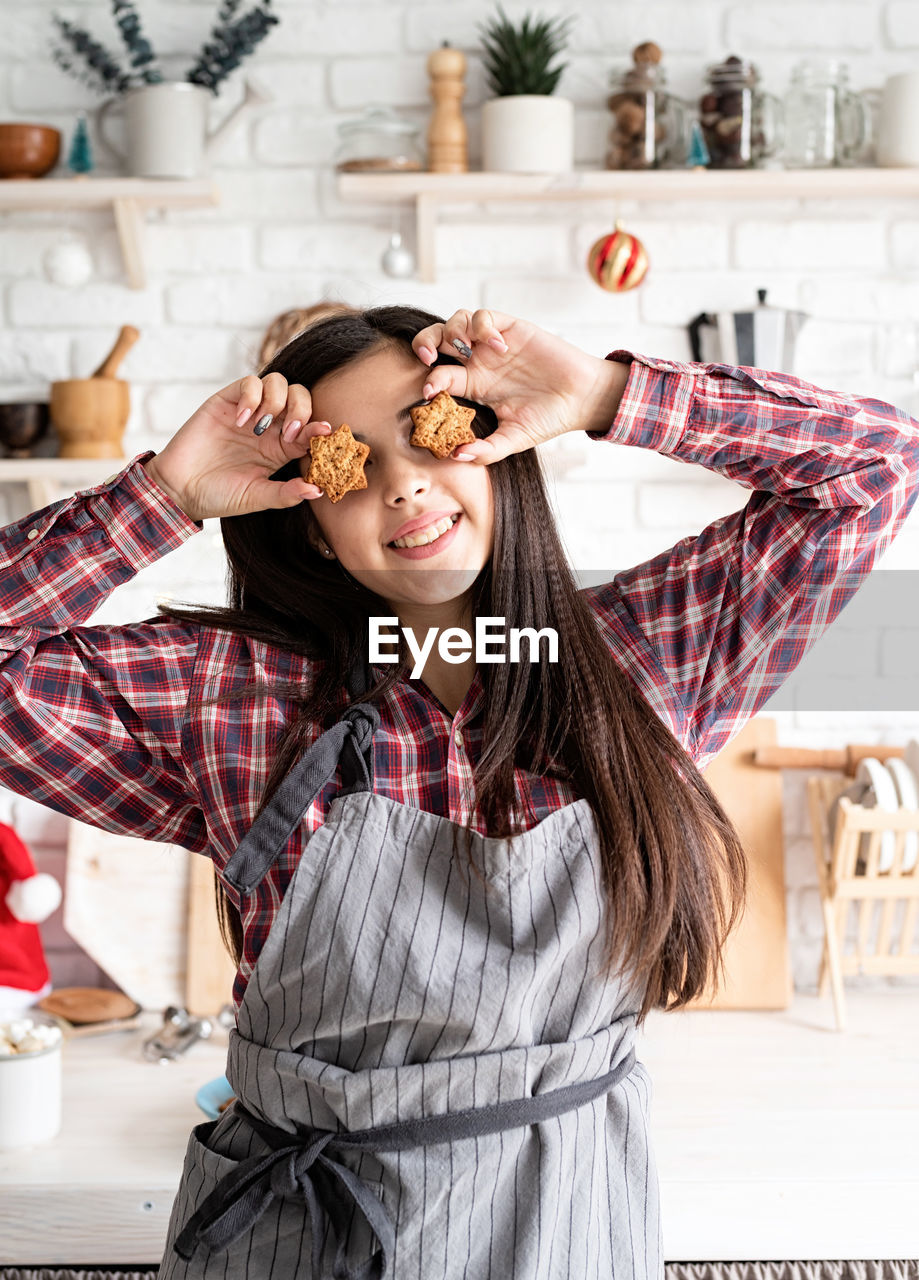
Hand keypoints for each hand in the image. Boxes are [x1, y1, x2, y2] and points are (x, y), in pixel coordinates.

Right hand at [143, 374, 331, 521]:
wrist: (181, 490)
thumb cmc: (220, 496)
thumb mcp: (257, 498)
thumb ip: (286, 493)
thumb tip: (317, 490)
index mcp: (281, 448)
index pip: (309, 428)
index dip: (318, 428)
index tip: (324, 432)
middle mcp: (269, 426)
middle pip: (300, 397)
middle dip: (302, 409)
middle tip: (288, 433)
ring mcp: (249, 411)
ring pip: (278, 383)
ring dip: (277, 401)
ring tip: (260, 428)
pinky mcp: (227, 401)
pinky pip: (249, 382)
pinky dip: (252, 396)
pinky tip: (242, 421)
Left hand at [411, 308, 629, 464]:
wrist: (581, 399)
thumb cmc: (548, 419)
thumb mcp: (513, 440)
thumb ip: (486, 450)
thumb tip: (456, 456)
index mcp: (473, 386)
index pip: (439, 376)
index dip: (429, 381)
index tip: (428, 393)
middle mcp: (478, 362)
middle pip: (437, 340)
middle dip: (425, 343)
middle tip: (427, 357)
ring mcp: (492, 343)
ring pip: (457, 322)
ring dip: (452, 331)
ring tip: (464, 348)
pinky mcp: (511, 328)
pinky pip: (485, 316)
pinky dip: (484, 327)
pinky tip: (499, 347)